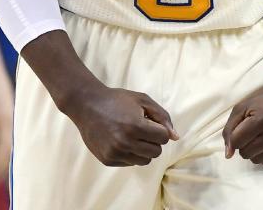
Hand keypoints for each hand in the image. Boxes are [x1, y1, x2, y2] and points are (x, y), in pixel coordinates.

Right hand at [63, 85, 177, 166]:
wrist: (87, 105)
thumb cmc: (117, 100)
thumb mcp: (142, 100)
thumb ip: (162, 116)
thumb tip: (175, 137)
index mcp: (135, 126)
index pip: (163, 138)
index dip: (159, 129)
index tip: (149, 122)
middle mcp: (125, 142)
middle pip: (156, 152)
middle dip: (153, 141)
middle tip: (141, 129)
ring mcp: (115, 153)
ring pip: (144, 160)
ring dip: (142, 149)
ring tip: (131, 135)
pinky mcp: (108, 159)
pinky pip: (130, 162)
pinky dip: (129, 153)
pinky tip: (120, 140)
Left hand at [223, 79, 262, 167]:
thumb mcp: (241, 108)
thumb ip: (229, 130)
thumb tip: (228, 155)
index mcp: (262, 119)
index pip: (236, 142)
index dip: (234, 137)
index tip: (240, 129)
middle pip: (246, 153)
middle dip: (243, 145)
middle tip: (251, 133)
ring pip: (258, 160)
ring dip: (254, 152)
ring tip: (260, 138)